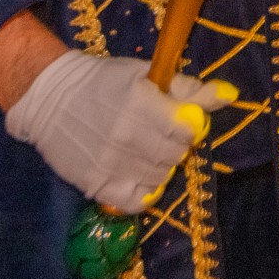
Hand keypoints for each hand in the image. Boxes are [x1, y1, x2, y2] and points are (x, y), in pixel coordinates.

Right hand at [4, 49, 234, 210]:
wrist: (49, 97)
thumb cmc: (103, 81)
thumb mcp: (147, 75)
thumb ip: (188, 88)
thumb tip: (229, 96)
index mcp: (142, 105)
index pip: (188, 130)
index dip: (188, 126)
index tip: (177, 121)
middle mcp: (128, 137)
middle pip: (176, 155)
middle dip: (175, 146)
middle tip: (160, 137)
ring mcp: (110, 164)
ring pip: (160, 179)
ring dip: (160, 168)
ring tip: (146, 153)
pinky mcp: (96, 185)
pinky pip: (136, 202)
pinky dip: (144, 193)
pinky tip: (138, 176)